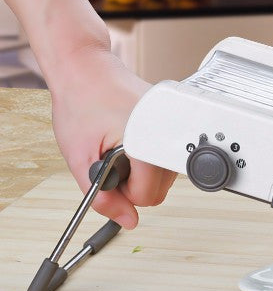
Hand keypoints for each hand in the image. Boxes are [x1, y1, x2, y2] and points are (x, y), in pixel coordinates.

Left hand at [49, 45, 176, 228]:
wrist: (88, 69)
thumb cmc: (81, 102)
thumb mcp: (80, 157)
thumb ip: (103, 197)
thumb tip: (126, 221)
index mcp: (148, 142)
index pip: (148, 197)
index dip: (123, 193)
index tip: (108, 173)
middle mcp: (169, 134)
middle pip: (161, 189)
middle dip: (133, 183)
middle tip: (110, 158)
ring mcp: (175, 126)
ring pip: (165, 175)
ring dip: (141, 170)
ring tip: (120, 145)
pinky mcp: (175, 122)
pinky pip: (165, 156)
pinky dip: (147, 156)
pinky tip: (130, 138)